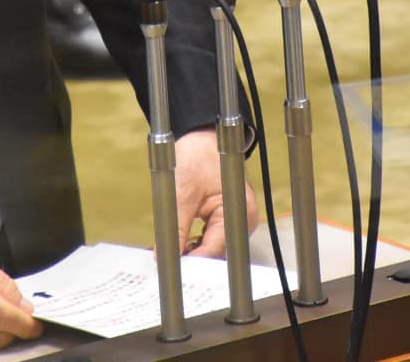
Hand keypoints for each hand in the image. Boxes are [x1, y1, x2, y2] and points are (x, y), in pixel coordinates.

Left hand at [174, 127, 257, 256]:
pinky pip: (211, 239)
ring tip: (169, 252)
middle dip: (192, 258)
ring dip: (192, 252)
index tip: (172, 269)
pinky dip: (195, 243)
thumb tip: (166, 256)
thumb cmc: (199, 155)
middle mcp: (243, 220)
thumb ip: (175, 227)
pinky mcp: (226, 220)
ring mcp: (235, 221)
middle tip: (166, 263)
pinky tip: (179, 243)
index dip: (194, 262)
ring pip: (213, 248)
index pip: (217, 249)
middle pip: (217, 252)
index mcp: (240, 211)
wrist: (202, 139)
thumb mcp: (183, 192)